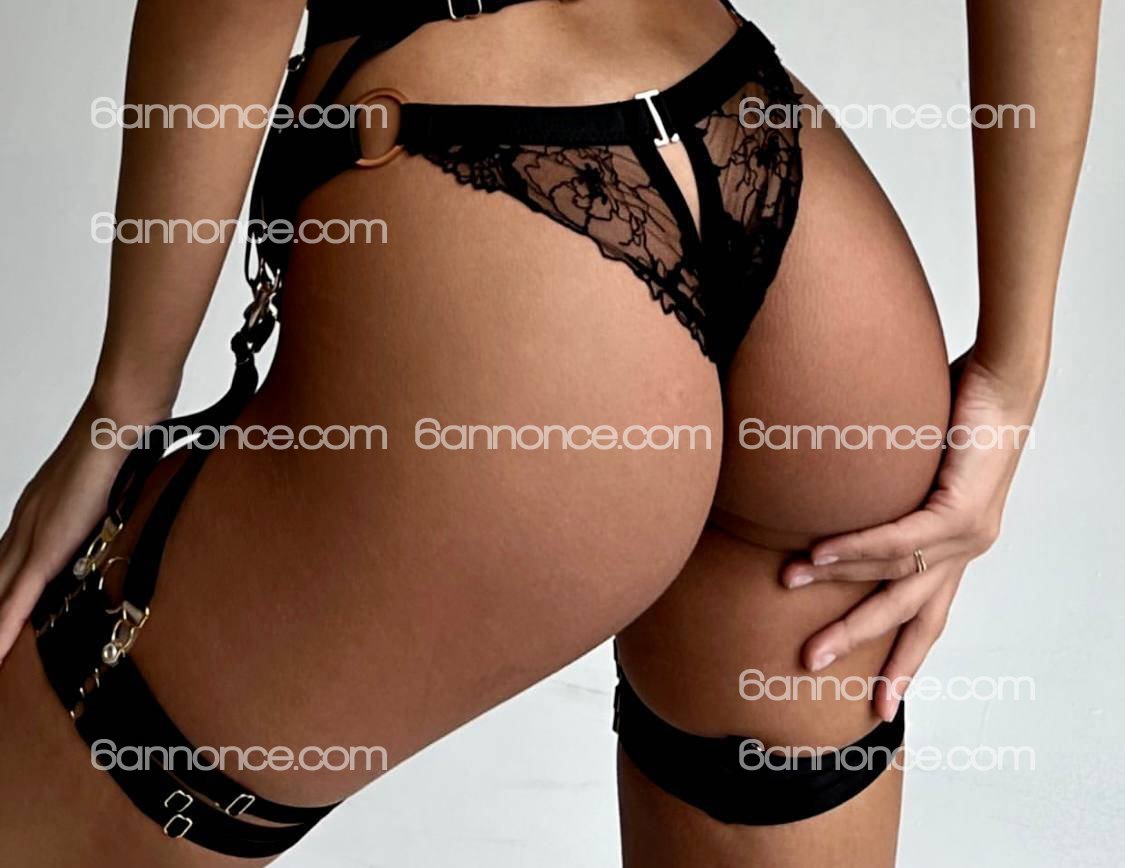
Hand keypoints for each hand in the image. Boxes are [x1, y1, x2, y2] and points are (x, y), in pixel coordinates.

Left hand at [0, 391, 167, 664]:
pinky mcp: (44, 549)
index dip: (1, 588)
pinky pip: (18, 598)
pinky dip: (5, 627)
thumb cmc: (120, 445)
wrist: (115, 428)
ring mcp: (30, 537)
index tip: (2, 606)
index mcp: (37, 512)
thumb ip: (109, 507)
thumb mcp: (111, 486)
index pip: (7, 560)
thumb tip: (124, 515)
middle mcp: (24, 525)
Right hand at [780, 352, 1041, 720]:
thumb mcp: (911, 470)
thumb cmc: (956, 416)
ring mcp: (969, 535)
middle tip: (810, 663)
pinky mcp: (963, 509)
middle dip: (859, 643)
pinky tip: (819, 554)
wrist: (1003, 380)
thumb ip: (882, 496)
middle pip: (909, 614)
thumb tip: (823, 493)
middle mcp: (967, 551)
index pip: (928, 617)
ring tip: (787, 583)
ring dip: (837, 586)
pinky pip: (901, 540)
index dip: (902, 659)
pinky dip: (856, 549)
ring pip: (898, 580)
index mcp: (957, 550)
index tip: (879, 700)